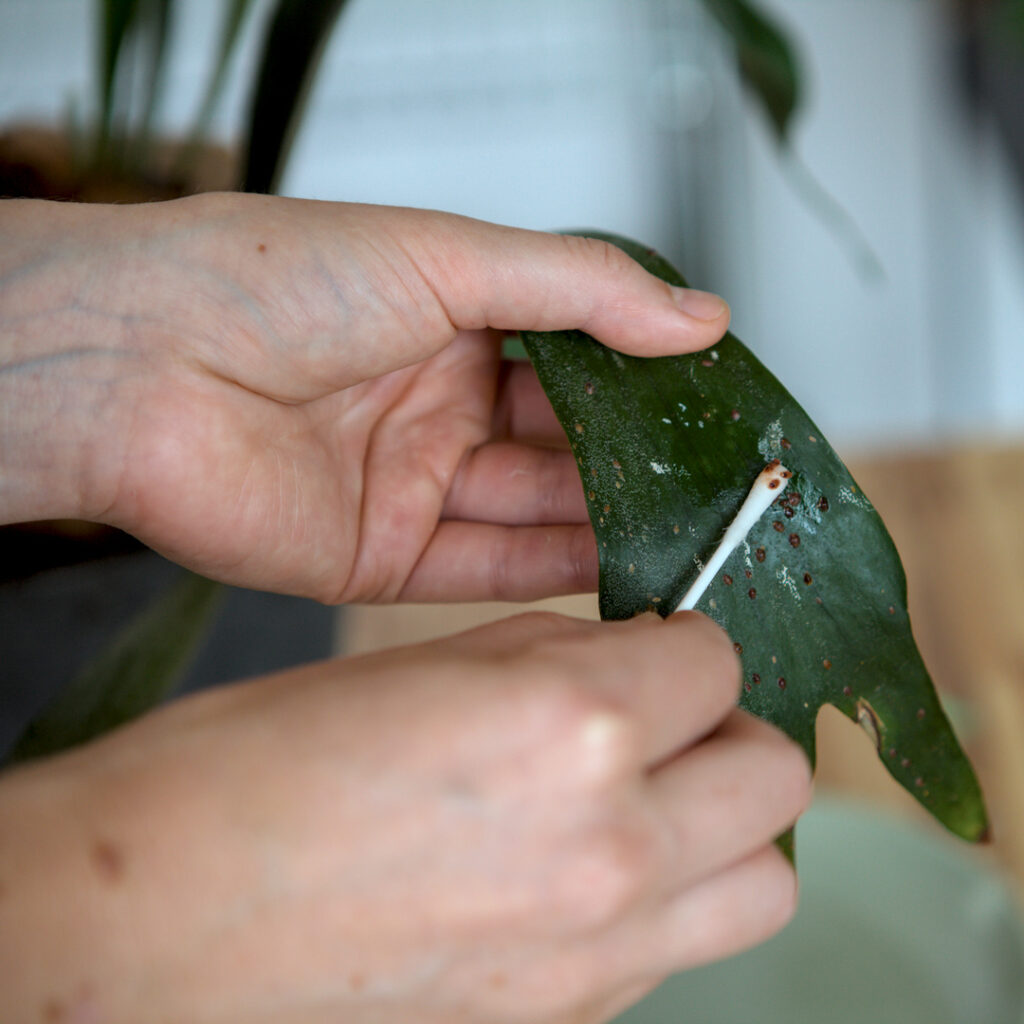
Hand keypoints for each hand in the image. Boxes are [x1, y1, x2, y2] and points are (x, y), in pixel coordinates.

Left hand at [0, 194, 728, 601]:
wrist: (137, 362)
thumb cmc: (274, 279)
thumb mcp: (449, 255)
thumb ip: (581, 291)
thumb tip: (700, 317)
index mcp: (452, 323)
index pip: (578, 363)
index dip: (649, 385)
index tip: (721, 409)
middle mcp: (435, 408)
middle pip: (562, 449)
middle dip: (641, 468)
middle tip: (726, 490)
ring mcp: (410, 486)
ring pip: (534, 515)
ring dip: (613, 525)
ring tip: (699, 538)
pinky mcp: (379, 558)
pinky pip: (485, 570)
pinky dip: (554, 575)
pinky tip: (626, 575)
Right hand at [0, 611, 809, 1023]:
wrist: (163, 915)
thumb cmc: (261, 763)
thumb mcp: (421, 661)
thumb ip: (552, 656)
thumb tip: (627, 654)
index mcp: (573, 724)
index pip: (716, 660)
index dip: (681, 640)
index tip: (648, 644)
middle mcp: (614, 844)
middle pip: (772, 773)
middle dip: (720, 725)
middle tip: (656, 712)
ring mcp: (603, 950)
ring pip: (763, 879)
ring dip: (723, 823)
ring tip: (646, 795)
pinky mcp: (572, 1017)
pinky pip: (682, 946)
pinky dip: (666, 894)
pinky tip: (583, 865)